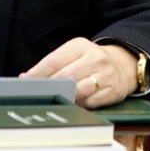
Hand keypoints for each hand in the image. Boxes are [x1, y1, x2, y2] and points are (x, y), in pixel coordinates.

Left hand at [19, 38, 137, 107]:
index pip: (54, 60)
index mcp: (80, 45)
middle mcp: (94, 59)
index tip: (26, 81)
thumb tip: (28, 77)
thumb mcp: (74, 53)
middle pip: (65, 76)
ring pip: (78, 91)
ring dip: (64, 97)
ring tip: (55, 99)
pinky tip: (73, 104)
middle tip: (37, 93)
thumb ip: (54, 63)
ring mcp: (105, 76)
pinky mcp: (112, 91)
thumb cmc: (90, 60)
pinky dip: (79, 105)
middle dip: (49, 87)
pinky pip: (90, 102)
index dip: (38, 73)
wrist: (123, 64)